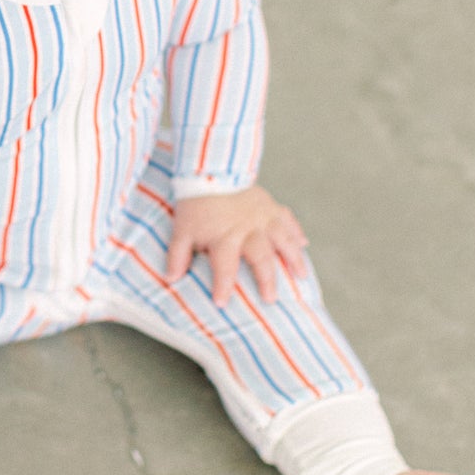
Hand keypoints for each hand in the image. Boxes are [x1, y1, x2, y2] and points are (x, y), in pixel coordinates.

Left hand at [164, 185, 307, 309]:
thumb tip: (171, 279)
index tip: (222, 303)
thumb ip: (177, 255)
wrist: (211, 170)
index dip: (222, 285)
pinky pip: (288, 219)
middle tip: (271, 299)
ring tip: (302, 276)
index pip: (224, 266)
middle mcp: (247, 228)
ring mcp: (262, 216)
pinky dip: (296, 232)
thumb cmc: (196, 204)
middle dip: (266, 279)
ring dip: (294, 258)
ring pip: (283, 239)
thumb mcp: (182, 230)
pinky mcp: (271, 205)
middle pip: (261, 256)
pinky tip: (303, 244)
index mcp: (224, 236)